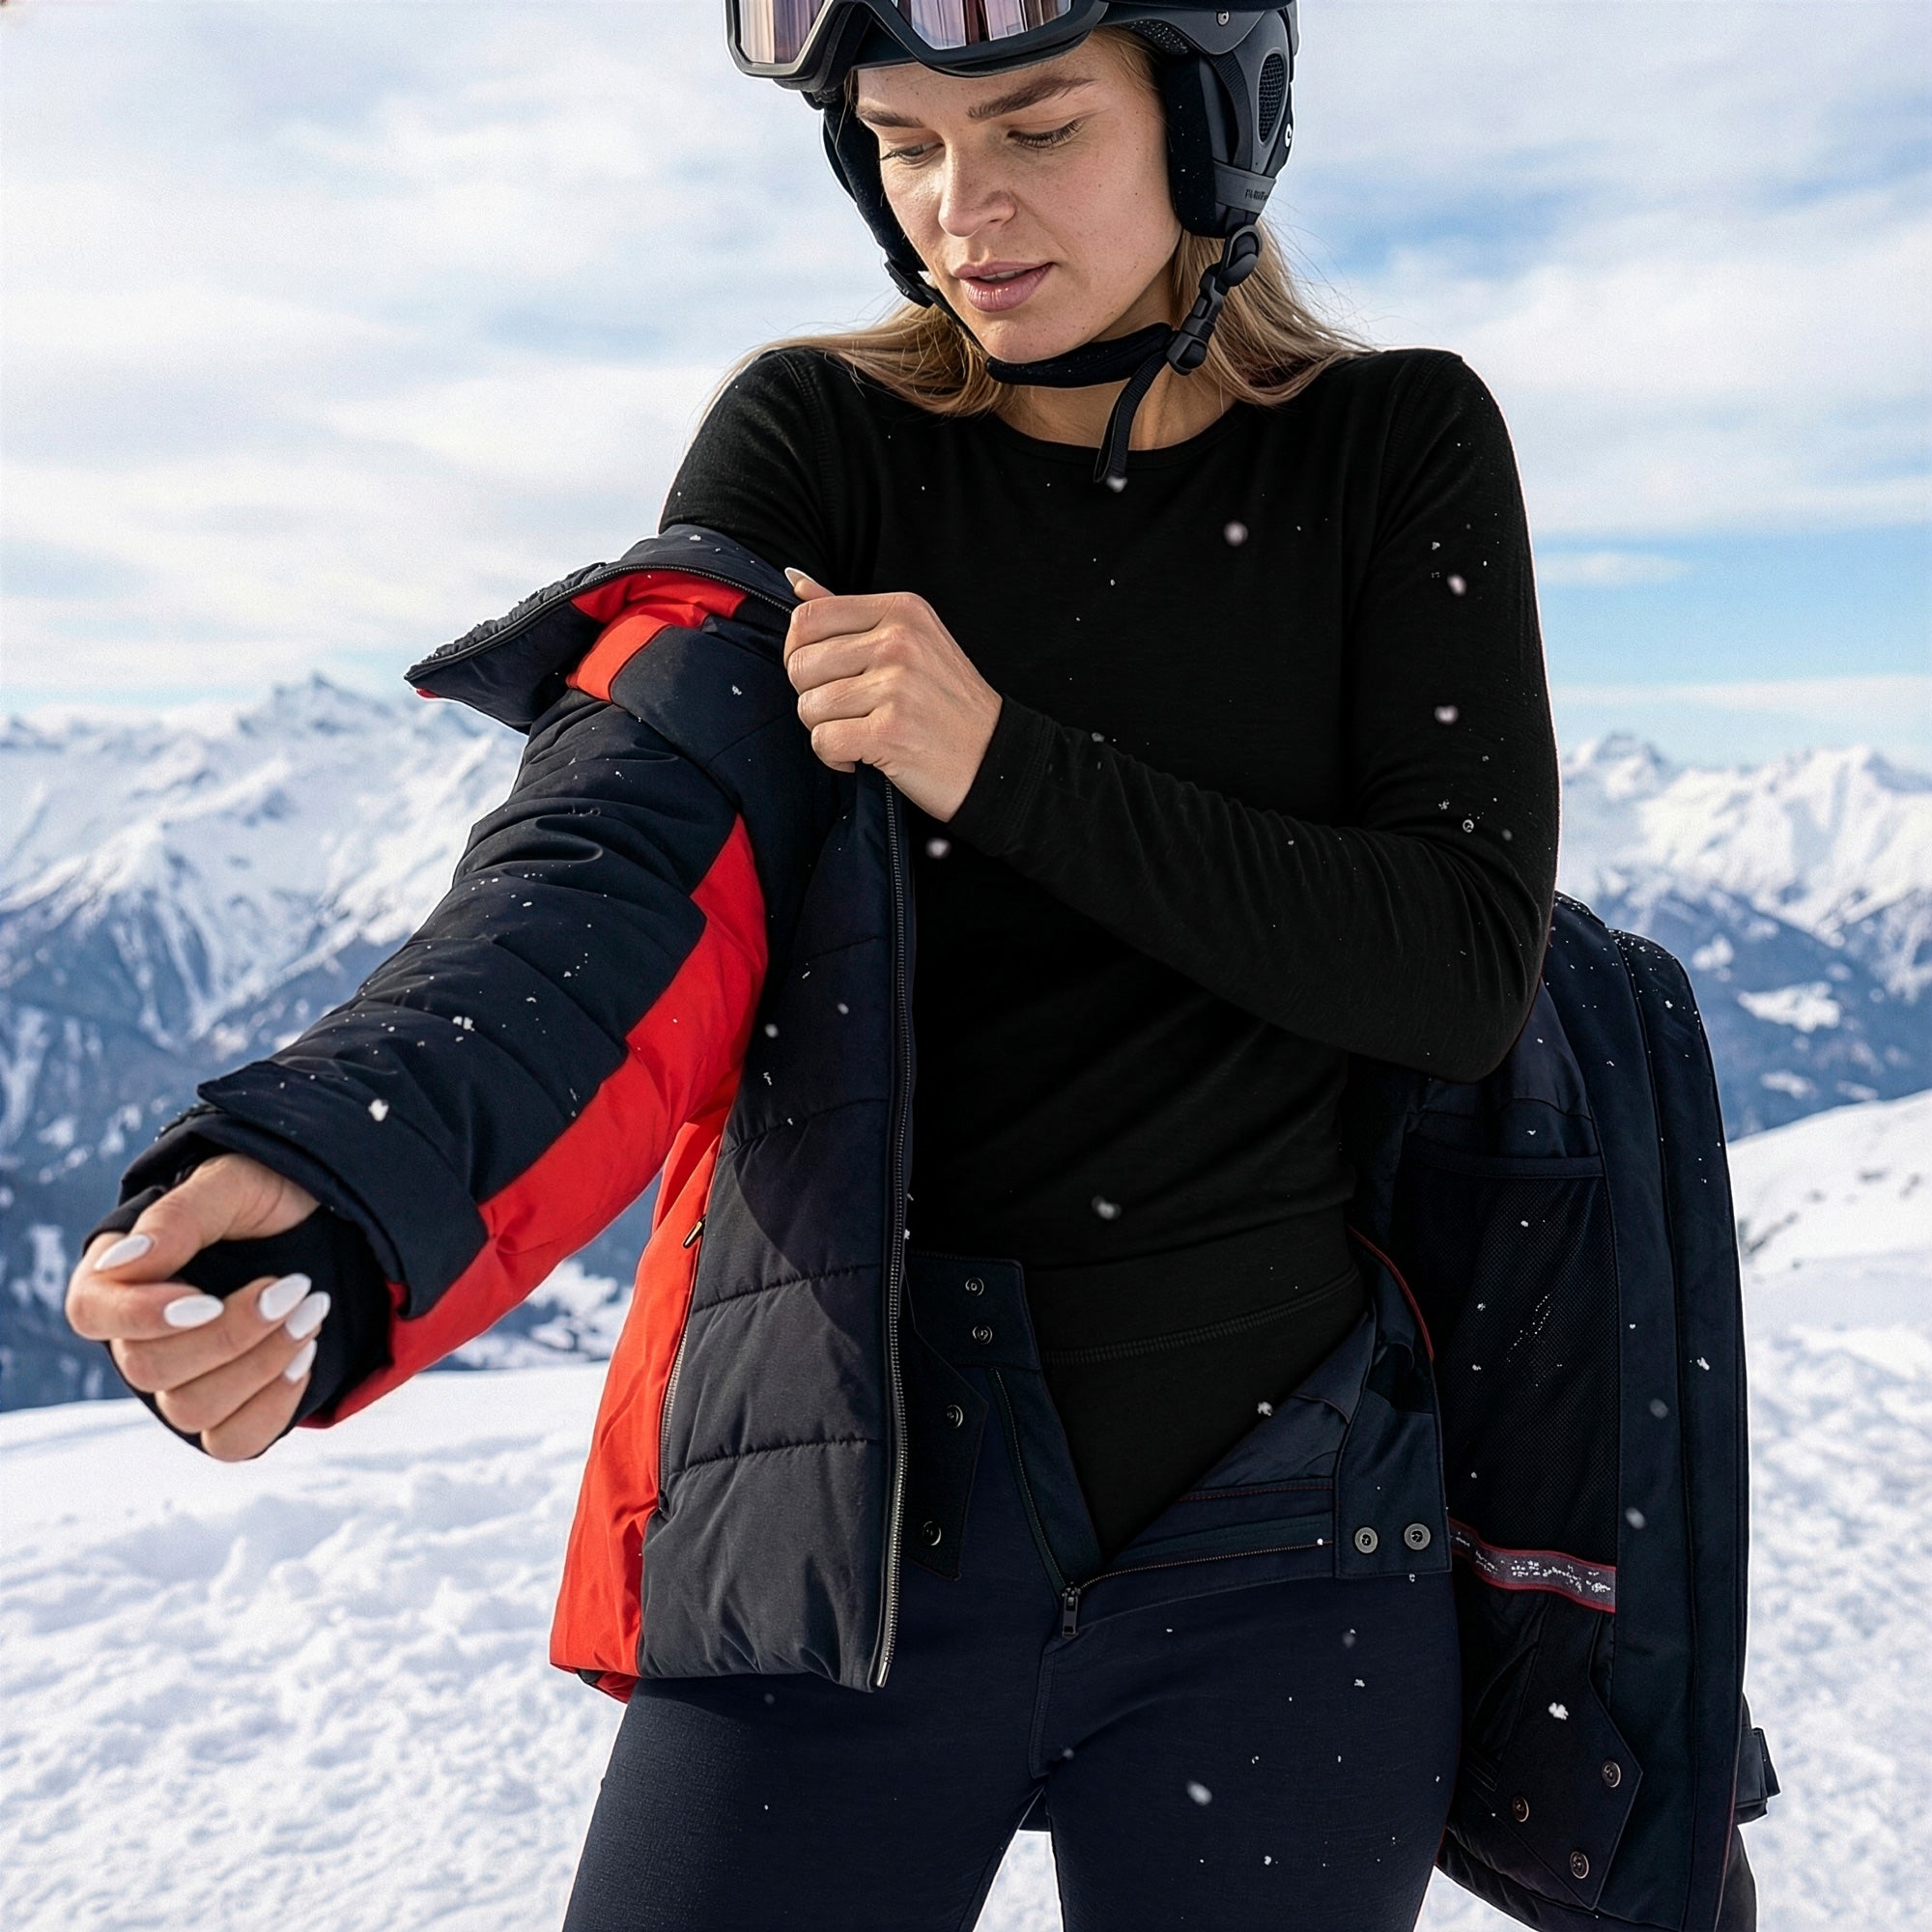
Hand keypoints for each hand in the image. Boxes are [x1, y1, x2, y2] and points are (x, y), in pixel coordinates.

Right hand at [66, 1154, 326, 1461]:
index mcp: (123, 1277)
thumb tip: (126, 1262)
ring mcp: (183, 1381)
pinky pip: (233, 1441)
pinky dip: (274, 1405)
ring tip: (311, 1312)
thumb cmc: (271, 1197)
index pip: (92, 1314)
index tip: (206, 1299)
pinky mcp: (229, 1412)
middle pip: (148, 1369)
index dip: (141, 1316)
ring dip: (261, 1364)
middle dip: (231, 1333)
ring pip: (191, 1410)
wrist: (337, 1226)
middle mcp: (142, 1337)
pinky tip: (305, 1355)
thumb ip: (180, 1217)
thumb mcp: (235, 1185)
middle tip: (295, 1287)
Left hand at [782, 570, 1002, 821]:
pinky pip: (824, 741)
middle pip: (800, 665)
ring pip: (808, 707)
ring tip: (862, 732)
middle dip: (812, 697)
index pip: (807, 618)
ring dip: (826, 730)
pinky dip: (836, 758)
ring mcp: (897, 687)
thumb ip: (851, 613)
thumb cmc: (946, 704)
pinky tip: (865, 755)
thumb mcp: (912, 642)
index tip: (822, 676)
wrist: (995, 760)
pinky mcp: (890, 732)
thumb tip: (797, 584)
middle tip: (850, 711)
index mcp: (902, 611)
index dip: (798, 652)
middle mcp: (900, 642)